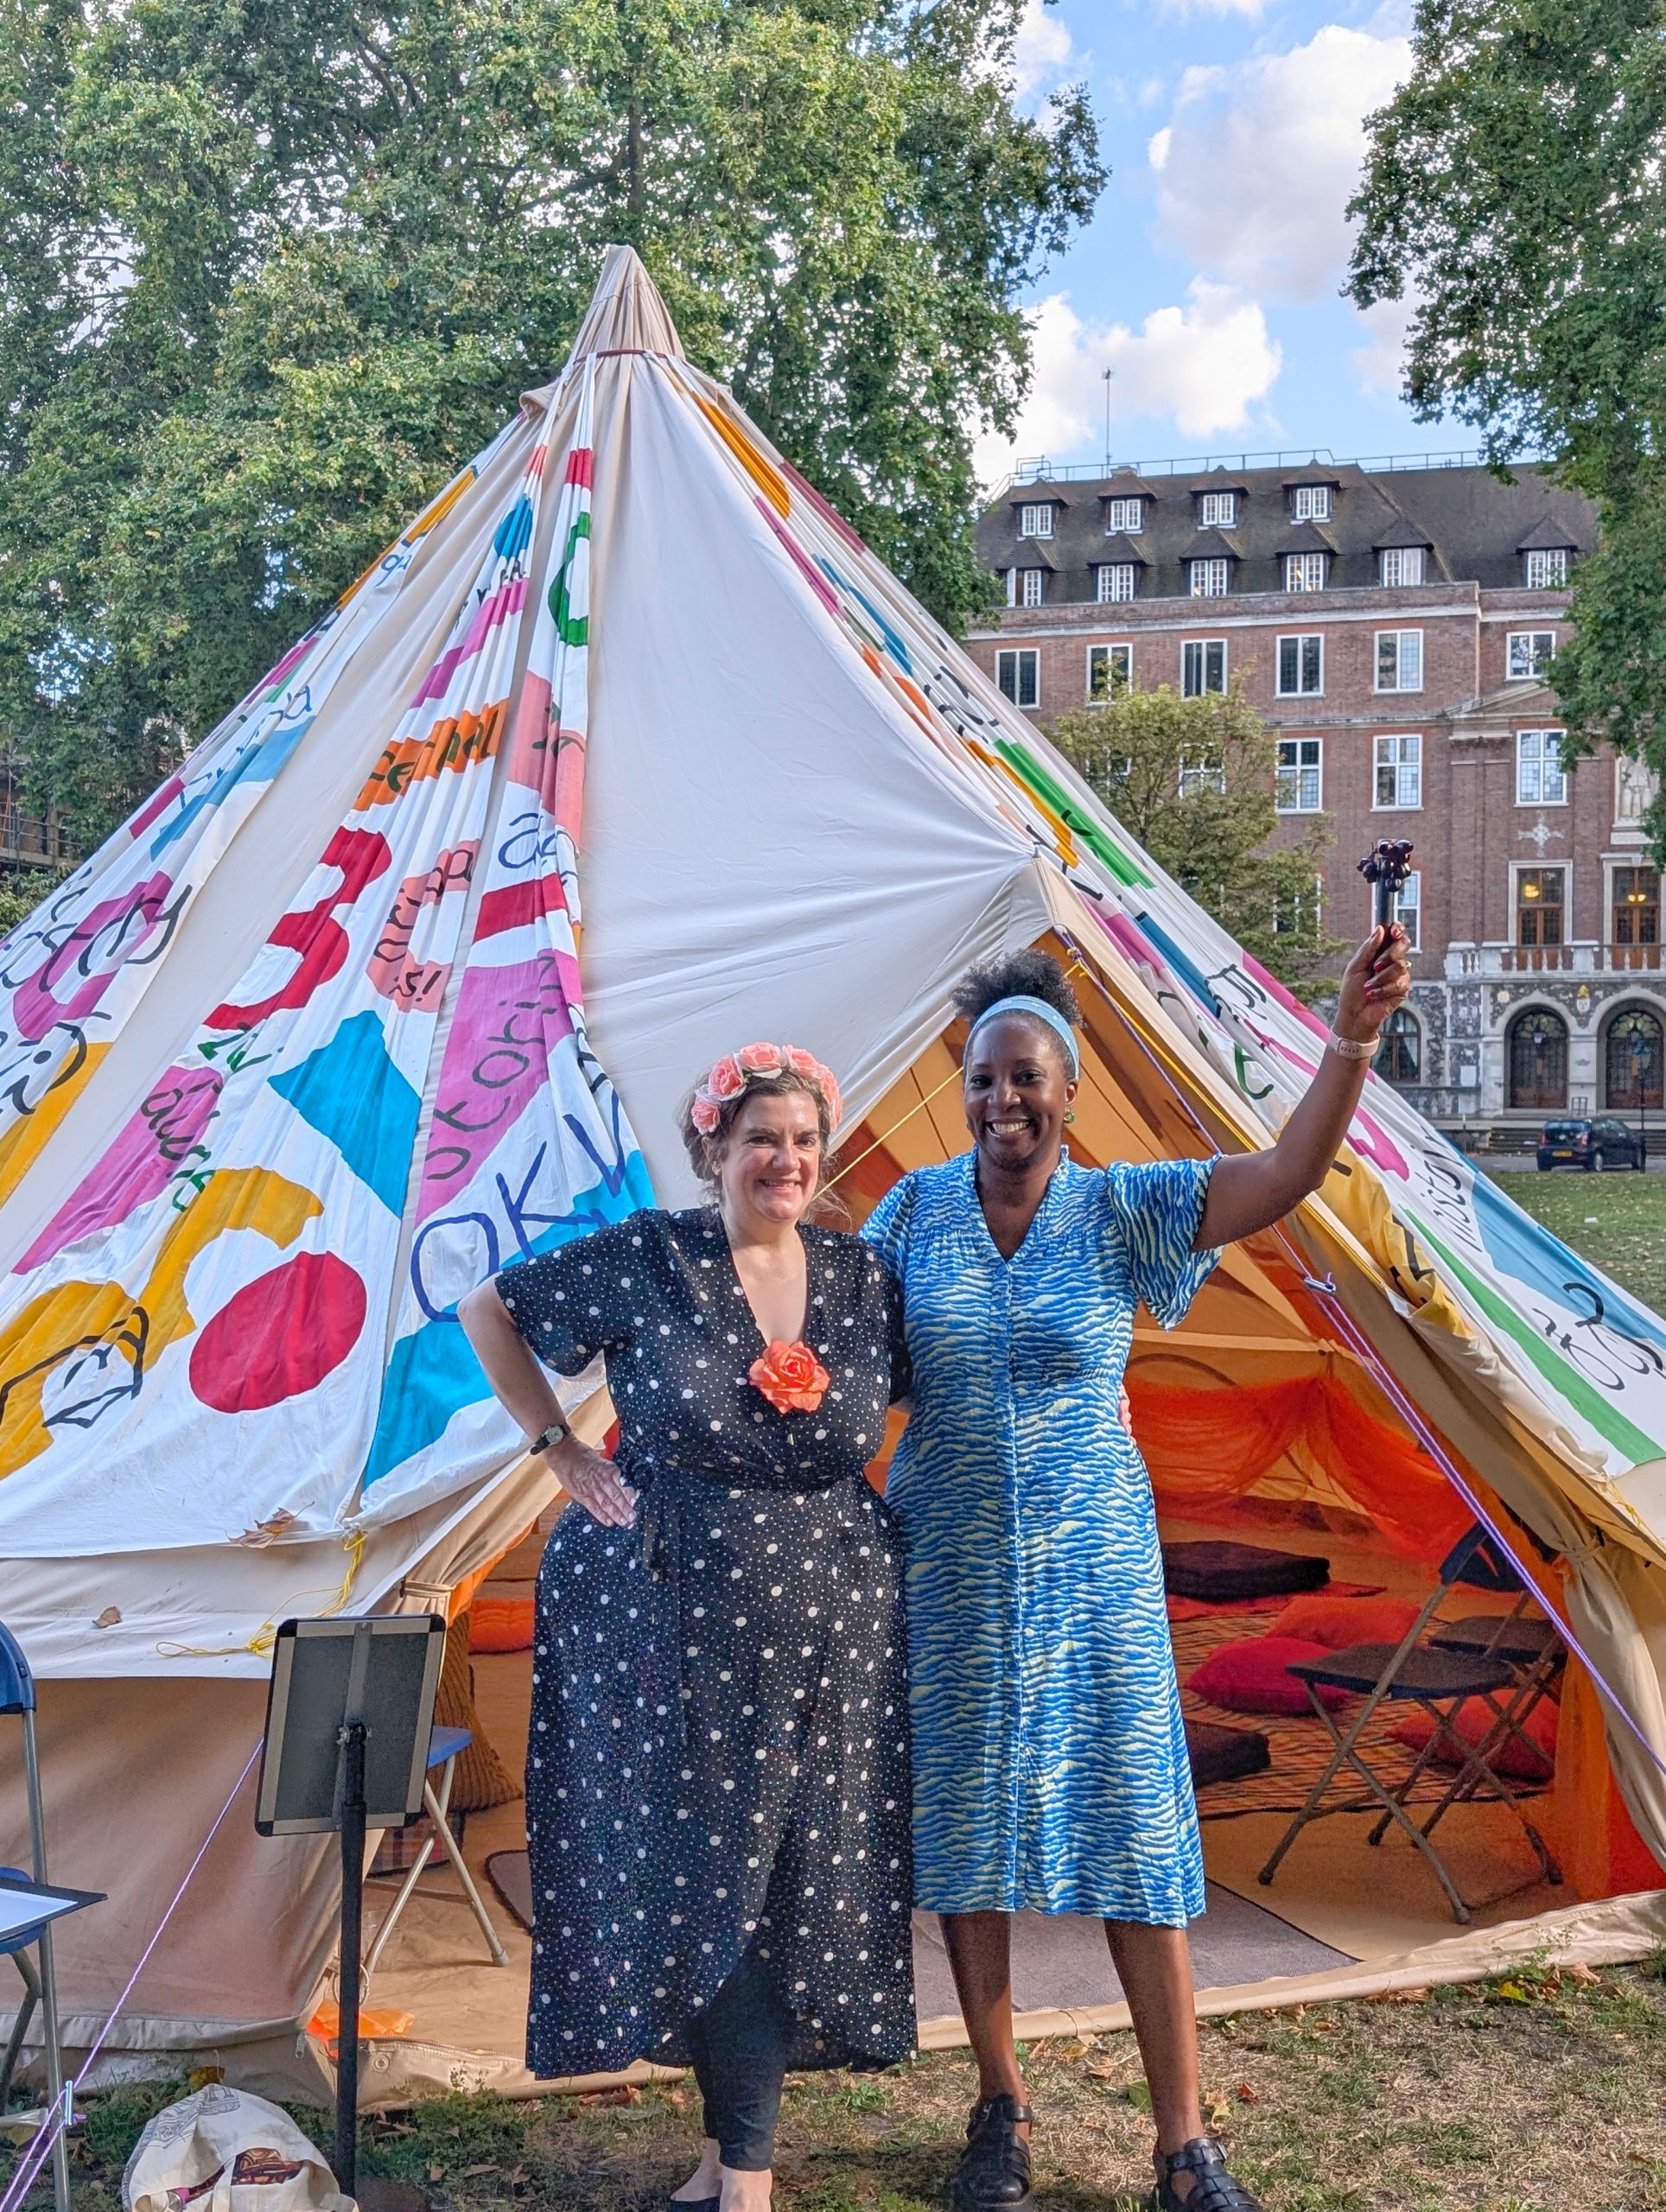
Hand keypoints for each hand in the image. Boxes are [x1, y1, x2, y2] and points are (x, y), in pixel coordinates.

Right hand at [547, 1435, 636, 1527]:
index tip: (636, 1504)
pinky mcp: (581, 1495)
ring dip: (617, 1515)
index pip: (624, 1486)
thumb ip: (612, 1474)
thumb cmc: (584, 1456)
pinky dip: (602, 1516)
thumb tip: (624, 1485)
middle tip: (633, 1519)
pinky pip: (594, 1508)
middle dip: (626, 1509)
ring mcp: (592, 1489)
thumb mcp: (602, 1461)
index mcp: (610, 1470)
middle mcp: (603, 1480)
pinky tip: (609, 1522)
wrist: (565, 1454)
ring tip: (624, 1523)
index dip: (630, 1496)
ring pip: (607, 1504)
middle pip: (617, 1497)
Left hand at [1333, 925, 1411, 1043]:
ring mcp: (1399, 975)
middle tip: (1376, 965)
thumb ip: (1368, 948)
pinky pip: (1399, 983)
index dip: (1398, 930)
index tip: (1394, 931)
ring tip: (1368, 986)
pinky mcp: (1403, 989)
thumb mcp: (1355, 967)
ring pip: (1400, 966)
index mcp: (1380, 952)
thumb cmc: (1352, 991)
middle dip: (1389, 954)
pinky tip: (1374, 994)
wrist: (1354, 1015)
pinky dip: (1383, 989)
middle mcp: (1392, 961)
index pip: (1394, 935)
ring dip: (1381, 977)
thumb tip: (1380, 929)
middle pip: (1404, 945)